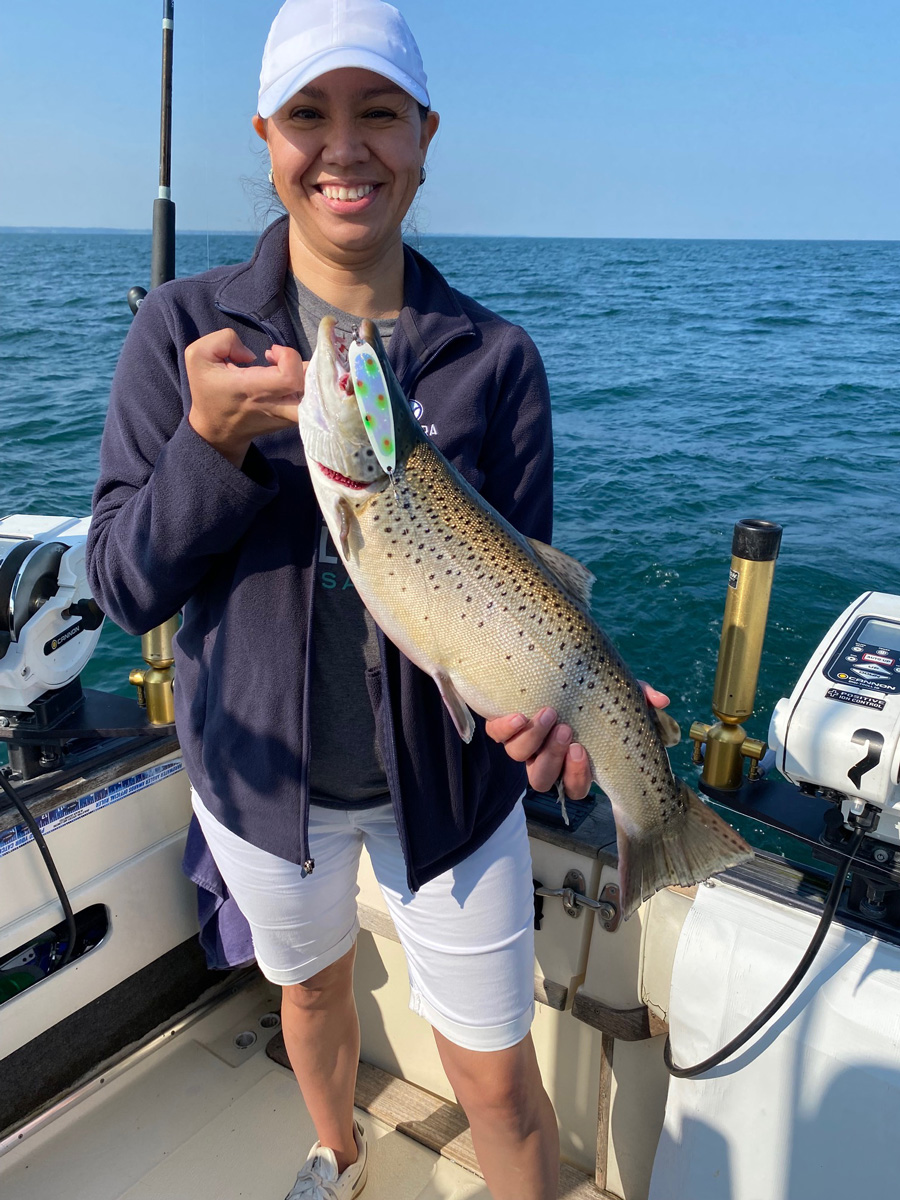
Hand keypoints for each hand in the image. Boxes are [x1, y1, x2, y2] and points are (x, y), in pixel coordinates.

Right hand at [185, 330, 305, 467]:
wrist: (216, 431)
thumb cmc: (208, 391)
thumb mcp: (198, 357)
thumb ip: (224, 339)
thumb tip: (252, 353)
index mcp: (252, 389)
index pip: (289, 376)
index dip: (288, 356)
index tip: (272, 352)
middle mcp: (275, 405)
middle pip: (313, 391)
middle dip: (310, 370)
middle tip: (291, 362)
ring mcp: (287, 416)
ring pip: (318, 400)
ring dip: (313, 378)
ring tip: (293, 369)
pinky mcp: (292, 420)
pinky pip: (313, 404)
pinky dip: (312, 389)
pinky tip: (296, 379)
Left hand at [485, 682, 669, 801]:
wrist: (546, 659)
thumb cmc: (585, 685)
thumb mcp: (614, 690)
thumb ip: (638, 696)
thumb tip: (661, 700)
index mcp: (571, 758)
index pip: (574, 786)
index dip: (576, 776)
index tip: (582, 750)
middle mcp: (543, 755)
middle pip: (542, 779)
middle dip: (554, 758)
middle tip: (566, 731)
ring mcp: (521, 741)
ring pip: (518, 759)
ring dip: (533, 740)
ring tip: (549, 714)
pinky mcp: (500, 724)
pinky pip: (496, 736)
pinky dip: (506, 729)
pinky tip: (518, 715)